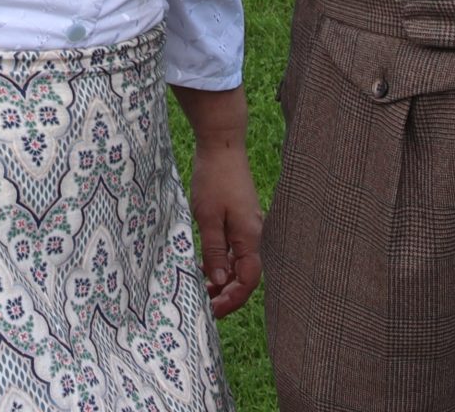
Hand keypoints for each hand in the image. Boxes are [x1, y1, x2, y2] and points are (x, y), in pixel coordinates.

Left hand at [186, 134, 263, 318]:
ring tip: (201, 290)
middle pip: (245, 275)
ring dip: (223, 279)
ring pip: (239, 262)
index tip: (213, 311)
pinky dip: (221, 261)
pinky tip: (204, 266)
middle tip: (204, 306)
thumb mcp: (208, 217)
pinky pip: (235, 248)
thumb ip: (215, 250)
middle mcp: (253, 234)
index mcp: (250, 237)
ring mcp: (247, 226)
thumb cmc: (214, 178)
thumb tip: (219, 282)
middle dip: (227, 294)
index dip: (232, 299)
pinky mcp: (240, 218)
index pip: (248, 280)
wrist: (222, 144)